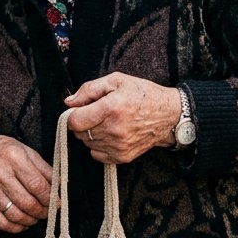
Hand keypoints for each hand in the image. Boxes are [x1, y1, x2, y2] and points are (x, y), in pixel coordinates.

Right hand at [0, 130, 51, 233]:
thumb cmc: (5, 151)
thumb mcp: (26, 151)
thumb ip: (44, 169)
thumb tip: (60, 187)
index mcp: (14, 157)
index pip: (37, 185)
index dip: (50, 198)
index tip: (58, 203)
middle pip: (27, 202)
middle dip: (43, 211)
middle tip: (49, 212)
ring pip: (15, 215)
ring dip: (31, 220)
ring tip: (37, 216)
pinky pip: (1, 222)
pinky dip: (15, 227)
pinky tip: (23, 223)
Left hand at [63, 72, 181, 163]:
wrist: (168, 115)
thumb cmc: (142, 94)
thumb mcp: (116, 80)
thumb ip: (89, 89)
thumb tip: (69, 102)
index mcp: (111, 108)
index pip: (74, 121)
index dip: (73, 114)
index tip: (80, 109)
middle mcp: (114, 130)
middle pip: (79, 133)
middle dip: (83, 123)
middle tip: (96, 114)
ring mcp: (118, 146)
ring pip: (87, 144)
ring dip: (91, 134)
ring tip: (106, 123)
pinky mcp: (123, 157)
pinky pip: (96, 155)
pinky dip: (99, 146)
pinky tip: (110, 134)